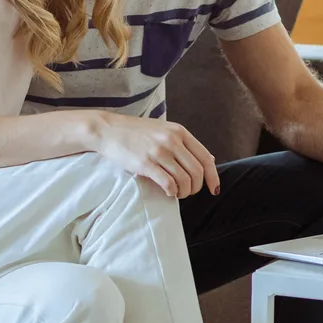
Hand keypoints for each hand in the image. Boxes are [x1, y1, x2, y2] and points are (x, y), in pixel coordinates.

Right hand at [90, 113, 220, 199]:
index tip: (214, 189)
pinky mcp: (145, 163)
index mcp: (179, 132)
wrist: (108, 129)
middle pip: (196, 172)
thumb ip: (182, 142)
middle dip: (196, 187)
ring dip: (183, 192)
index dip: (213, 176)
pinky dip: (171, 192)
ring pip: (184, 180)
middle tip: (187, 192)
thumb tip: (207, 160)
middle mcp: (172, 140)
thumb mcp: (163, 129)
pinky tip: (167, 192)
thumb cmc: (135, 132)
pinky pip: (168, 183)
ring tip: (176, 193)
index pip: (205, 158)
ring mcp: (159, 152)